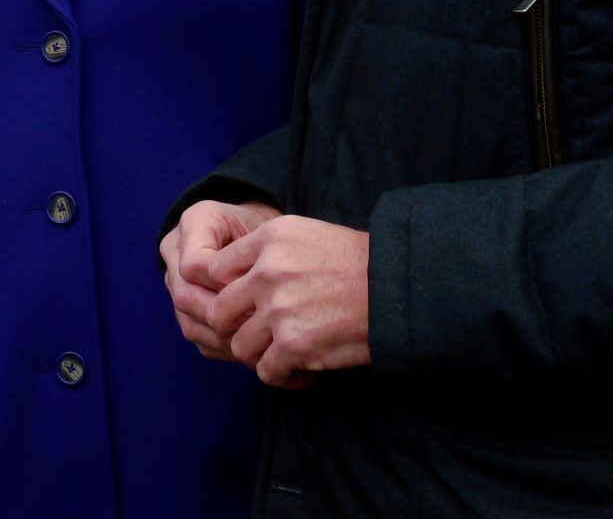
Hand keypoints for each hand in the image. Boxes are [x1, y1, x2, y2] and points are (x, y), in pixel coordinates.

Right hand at [160, 199, 279, 360]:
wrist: (260, 237)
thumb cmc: (266, 233)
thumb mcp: (264, 229)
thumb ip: (252, 254)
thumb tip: (248, 296)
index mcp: (194, 222)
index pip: (194, 265)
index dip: (224, 284)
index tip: (257, 289)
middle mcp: (175, 251)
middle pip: (185, 296)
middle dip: (224, 315)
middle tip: (258, 323)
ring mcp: (175, 282)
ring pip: (189, 322)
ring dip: (224, 335)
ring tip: (256, 339)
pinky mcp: (183, 308)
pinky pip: (197, 336)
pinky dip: (222, 346)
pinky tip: (248, 346)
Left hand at [207, 216, 371, 388]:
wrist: (396, 288)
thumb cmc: (356, 262)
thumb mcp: (307, 234)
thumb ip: (268, 250)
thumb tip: (238, 275)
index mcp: (269, 239)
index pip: (216, 270)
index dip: (227, 290)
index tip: (245, 303)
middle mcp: (267, 272)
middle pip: (219, 311)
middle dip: (234, 328)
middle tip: (256, 335)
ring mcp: (278, 310)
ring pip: (239, 346)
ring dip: (258, 355)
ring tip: (279, 355)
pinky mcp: (294, 345)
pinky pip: (266, 372)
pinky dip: (282, 377)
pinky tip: (299, 372)